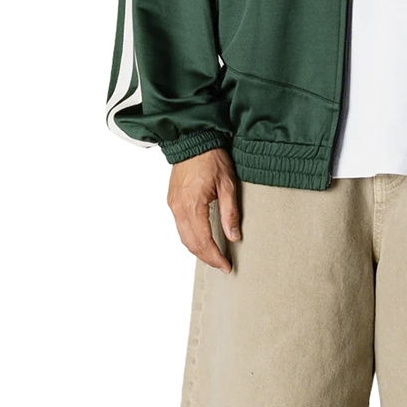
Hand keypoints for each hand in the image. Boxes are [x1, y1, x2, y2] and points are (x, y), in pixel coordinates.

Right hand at [167, 148, 240, 272]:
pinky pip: (180, 226)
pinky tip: (202, 240)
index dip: (215, 257)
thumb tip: (233, 236)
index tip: (226, 266)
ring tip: (214, 256)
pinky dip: (191, 238)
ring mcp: (173, 204)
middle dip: (207, 257)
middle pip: (190, 243)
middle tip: (222, 265)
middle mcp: (178, 208)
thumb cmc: (211, 157)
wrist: (193, 139)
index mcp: (192, 205)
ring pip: (183, 237)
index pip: (203, 241)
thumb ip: (230, 212)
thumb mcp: (228, 184)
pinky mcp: (172, 200)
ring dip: (198, 250)